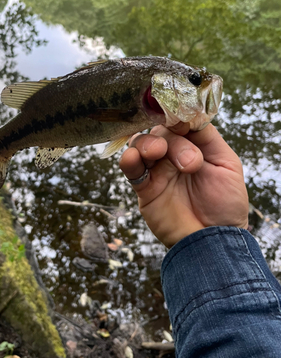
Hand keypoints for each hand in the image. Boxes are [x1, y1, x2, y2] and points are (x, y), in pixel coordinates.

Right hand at [120, 123, 248, 247]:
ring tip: (157, 153)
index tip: (180, 118)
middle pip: (162, 131)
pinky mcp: (144, 188)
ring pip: (142, 144)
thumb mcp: (227, 164)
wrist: (214, 242)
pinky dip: (129, 160)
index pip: (180, 121)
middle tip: (188, 163)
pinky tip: (133, 158)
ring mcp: (157, 170)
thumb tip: (188, 115)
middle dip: (172, 141)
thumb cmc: (226, 205)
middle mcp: (174, 154)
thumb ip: (208, 138)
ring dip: (147, 143)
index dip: (177, 116)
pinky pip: (131, 169)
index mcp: (194, 146)